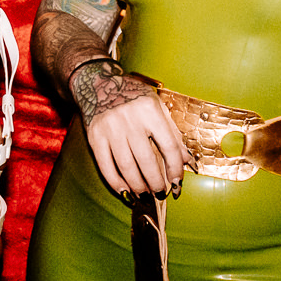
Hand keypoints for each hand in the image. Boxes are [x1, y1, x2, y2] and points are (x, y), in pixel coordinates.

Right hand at [71, 60, 185, 196]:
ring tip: (145, 195)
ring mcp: (110, 129)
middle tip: (160, 193)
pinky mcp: (94, 137)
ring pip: (126, 167)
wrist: (98, 85)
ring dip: (138, 186)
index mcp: (150, 110)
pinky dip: (115, 182)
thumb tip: (186, 160)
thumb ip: (173, 133)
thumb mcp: (157, 106)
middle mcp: (129, 119)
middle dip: (156, 182)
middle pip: (147, 160)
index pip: (168, 146)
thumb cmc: (132, 97)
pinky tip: (124, 190)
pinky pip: (105, 166)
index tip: (177, 181)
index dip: (175, 168)